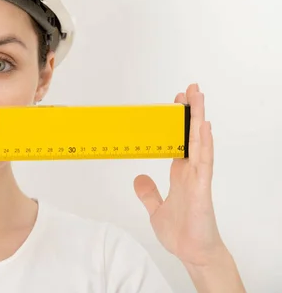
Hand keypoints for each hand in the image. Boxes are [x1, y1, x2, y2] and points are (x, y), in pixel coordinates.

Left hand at [133, 84, 244, 291]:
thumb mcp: (156, 209)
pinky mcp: (202, 189)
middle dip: (191, 113)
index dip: (177, 124)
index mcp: (181, 175)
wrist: (193, 254)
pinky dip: (204, 144)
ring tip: (199, 97)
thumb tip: (138, 178)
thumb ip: (149, 193)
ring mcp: (198, 178)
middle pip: (191, 137)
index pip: (179, 142)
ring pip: (199, 142)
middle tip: (190, 89)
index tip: (175, 105)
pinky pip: (204, 162)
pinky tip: (204, 127)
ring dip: (199, 119)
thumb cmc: (182, 233)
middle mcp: (191, 172)